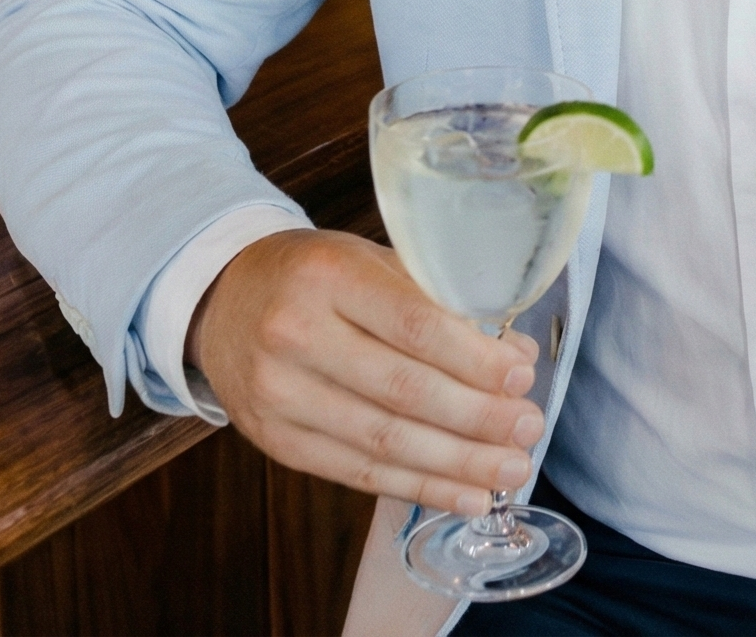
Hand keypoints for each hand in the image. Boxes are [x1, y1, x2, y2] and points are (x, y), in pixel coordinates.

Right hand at [188, 228, 544, 514]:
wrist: (226, 300)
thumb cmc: (316, 274)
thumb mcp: (371, 260)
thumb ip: (439, 300)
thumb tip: (513, 353)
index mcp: (328, 275)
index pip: (413, 324)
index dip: (473, 358)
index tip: (520, 376)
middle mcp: (296, 335)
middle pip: (402, 390)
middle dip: (476, 417)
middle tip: (529, 427)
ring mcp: (280, 395)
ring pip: (383, 441)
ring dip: (456, 464)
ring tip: (509, 470)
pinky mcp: (277, 442)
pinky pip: (357, 473)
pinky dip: (418, 488)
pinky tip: (464, 495)